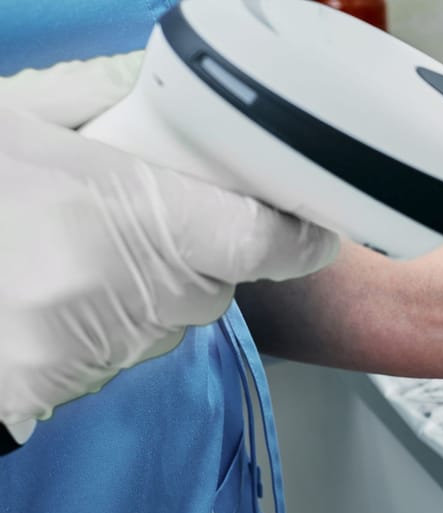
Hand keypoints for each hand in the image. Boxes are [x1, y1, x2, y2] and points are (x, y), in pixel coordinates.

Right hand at [0, 54, 339, 425]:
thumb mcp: (11, 121)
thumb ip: (88, 107)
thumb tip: (142, 98)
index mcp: (132, 219)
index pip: (266, 242)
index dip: (300, 234)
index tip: (311, 221)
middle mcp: (131, 294)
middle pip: (217, 282)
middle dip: (202, 249)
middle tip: (149, 210)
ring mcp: (98, 347)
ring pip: (170, 317)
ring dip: (151, 284)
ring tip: (74, 244)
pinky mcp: (62, 383)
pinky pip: (120, 346)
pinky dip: (106, 317)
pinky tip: (47, 285)